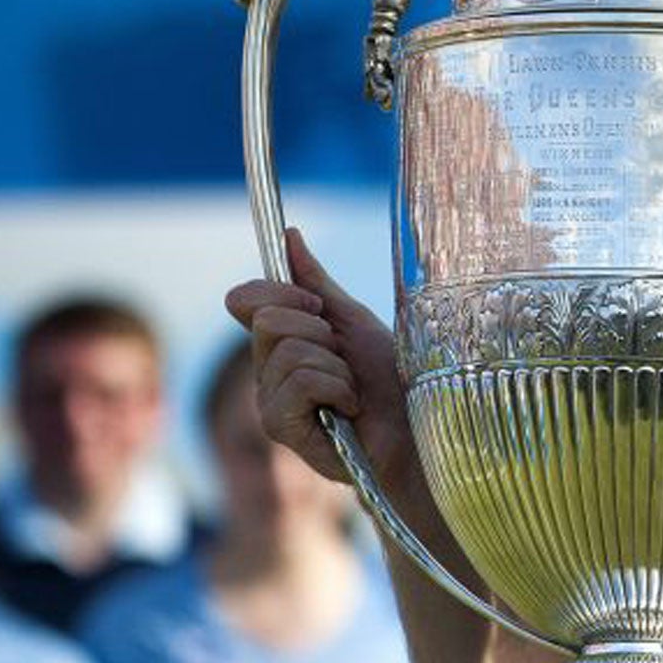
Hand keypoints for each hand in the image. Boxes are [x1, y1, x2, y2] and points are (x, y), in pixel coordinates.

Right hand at [223, 228, 420, 502]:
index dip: (278, 291)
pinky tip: (349, 408)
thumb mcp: (354, 320)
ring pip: (289, 352)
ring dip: (336, 366)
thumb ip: (316, 281)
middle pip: (268, 321)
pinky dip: (336, 389)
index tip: (317, 304)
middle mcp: (266, 372)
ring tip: (353, 389)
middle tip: (344, 358)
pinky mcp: (281, 428)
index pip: (243, 299)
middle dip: (320, 331)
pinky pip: (299, 382)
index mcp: (279, 343)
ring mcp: (270, 402)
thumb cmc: (391, 380)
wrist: (418, 429)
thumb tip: (287, 234)